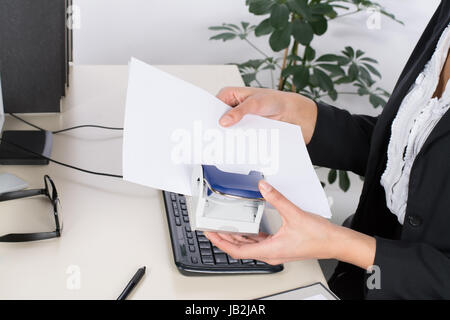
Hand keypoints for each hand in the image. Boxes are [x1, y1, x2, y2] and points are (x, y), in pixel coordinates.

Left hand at [205, 180, 375, 268]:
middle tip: (211, 228)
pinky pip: (258, 243)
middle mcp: (270, 253)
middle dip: (224, 238)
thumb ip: (277, 199)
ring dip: (236, 237)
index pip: (237, 250)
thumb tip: (263, 187)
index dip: (220, 242)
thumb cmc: (319, 237)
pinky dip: (249, 236)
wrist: (335, 243)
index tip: (210, 233)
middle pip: (239, 248)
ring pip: (248, 246)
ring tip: (224, 227)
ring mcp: (275, 251)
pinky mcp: (280, 246)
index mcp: (270, 250)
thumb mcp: (295, 214)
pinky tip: (247, 228)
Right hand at [216, 87, 317, 143]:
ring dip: (227, 136)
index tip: (208, 125)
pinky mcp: (244, 129)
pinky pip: (237, 136)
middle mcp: (232, 107)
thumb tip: (224, 120)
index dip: (210, 115)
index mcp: (230, 95)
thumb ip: (239, 111)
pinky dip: (237, 140)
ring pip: (227, 129)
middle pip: (219, 119)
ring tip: (225, 143)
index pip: (213, 105)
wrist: (291, 113)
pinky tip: (235, 145)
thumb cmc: (275, 101)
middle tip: (215, 136)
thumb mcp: (255, 103)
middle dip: (217, 128)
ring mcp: (238, 119)